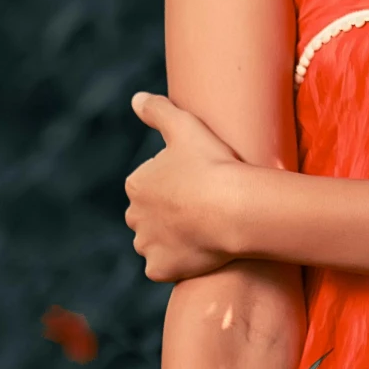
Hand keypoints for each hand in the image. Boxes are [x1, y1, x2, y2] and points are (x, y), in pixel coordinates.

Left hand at [125, 93, 243, 280]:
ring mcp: (146, 245)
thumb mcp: (185, 126)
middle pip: (147, 217)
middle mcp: (134, 216)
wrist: (234, 208)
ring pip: (153, 243)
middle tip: (199, 210)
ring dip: (169, 240)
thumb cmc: (213, 164)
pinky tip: (196, 255)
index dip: (174, 186)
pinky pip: (163, 269)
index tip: (197, 184)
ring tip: (200, 233)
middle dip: (166, 215)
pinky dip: (175, 264)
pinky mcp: (160, 269)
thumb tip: (135, 98)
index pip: (150, 187)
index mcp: (137, 184)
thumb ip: (158, 109)